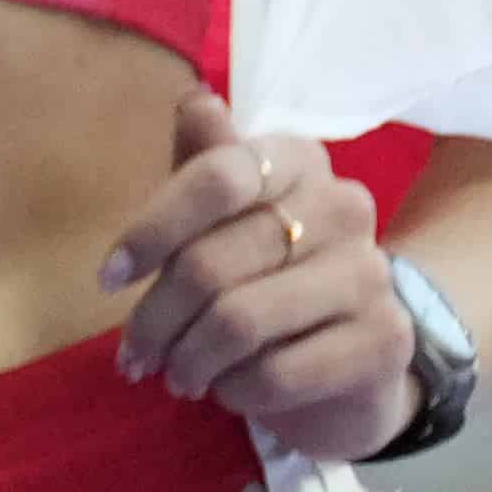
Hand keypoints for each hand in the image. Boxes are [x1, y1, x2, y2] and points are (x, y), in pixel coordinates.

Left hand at [98, 86, 418, 461]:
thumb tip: (195, 100)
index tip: (107, 278)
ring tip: (176, 376)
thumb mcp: (223, 218)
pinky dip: (235, 391)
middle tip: (133, 355)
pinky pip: (277, 373)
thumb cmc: (266, 276)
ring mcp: (372, 274)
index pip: (216, 177)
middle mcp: (345, 206)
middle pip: (212, 262)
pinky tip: (229, 390)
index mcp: (299, 160)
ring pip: (239, 320)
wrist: (351, 363)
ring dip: (188, 360)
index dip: (151, 230)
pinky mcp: (384, 341)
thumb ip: (204, 164)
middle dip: (155, 318)